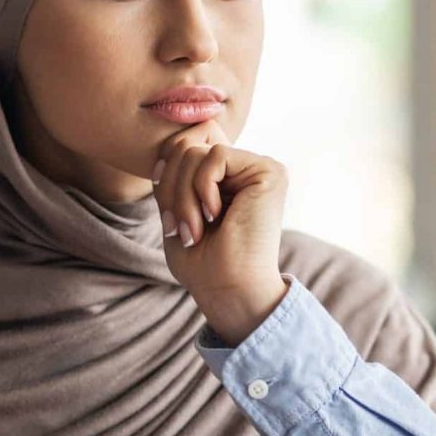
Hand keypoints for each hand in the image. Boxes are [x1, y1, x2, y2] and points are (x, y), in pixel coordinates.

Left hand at [151, 120, 289, 345]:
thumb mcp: (176, 210)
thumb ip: (175, 175)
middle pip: (186, 145)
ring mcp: (259, 168)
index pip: (184, 147)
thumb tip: (171, 146)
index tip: (168, 217)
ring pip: (195, 151)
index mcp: (227, 178)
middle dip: (171, 188)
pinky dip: (201, 188)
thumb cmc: (203, 263)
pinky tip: (213, 216)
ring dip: (183, 196)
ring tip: (194, 230)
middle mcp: (246, 169)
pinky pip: (214, 155)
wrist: (228, 289)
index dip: (166, 175)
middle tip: (180, 229)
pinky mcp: (269, 171)